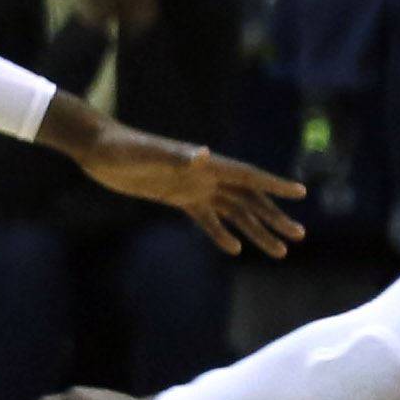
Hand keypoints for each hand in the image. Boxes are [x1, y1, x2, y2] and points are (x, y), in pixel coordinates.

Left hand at [64, 125, 304, 255]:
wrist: (100, 149)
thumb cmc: (126, 147)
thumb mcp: (151, 153)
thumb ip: (179, 156)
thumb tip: (205, 156)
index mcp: (206, 165)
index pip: (248, 176)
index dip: (274, 186)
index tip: (300, 194)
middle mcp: (205, 176)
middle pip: (249, 199)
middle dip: (274, 217)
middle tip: (298, 236)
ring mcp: (193, 187)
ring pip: (233, 212)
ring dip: (256, 230)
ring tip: (278, 252)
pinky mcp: (177, 197)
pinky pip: (206, 218)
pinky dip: (220, 233)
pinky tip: (234, 248)